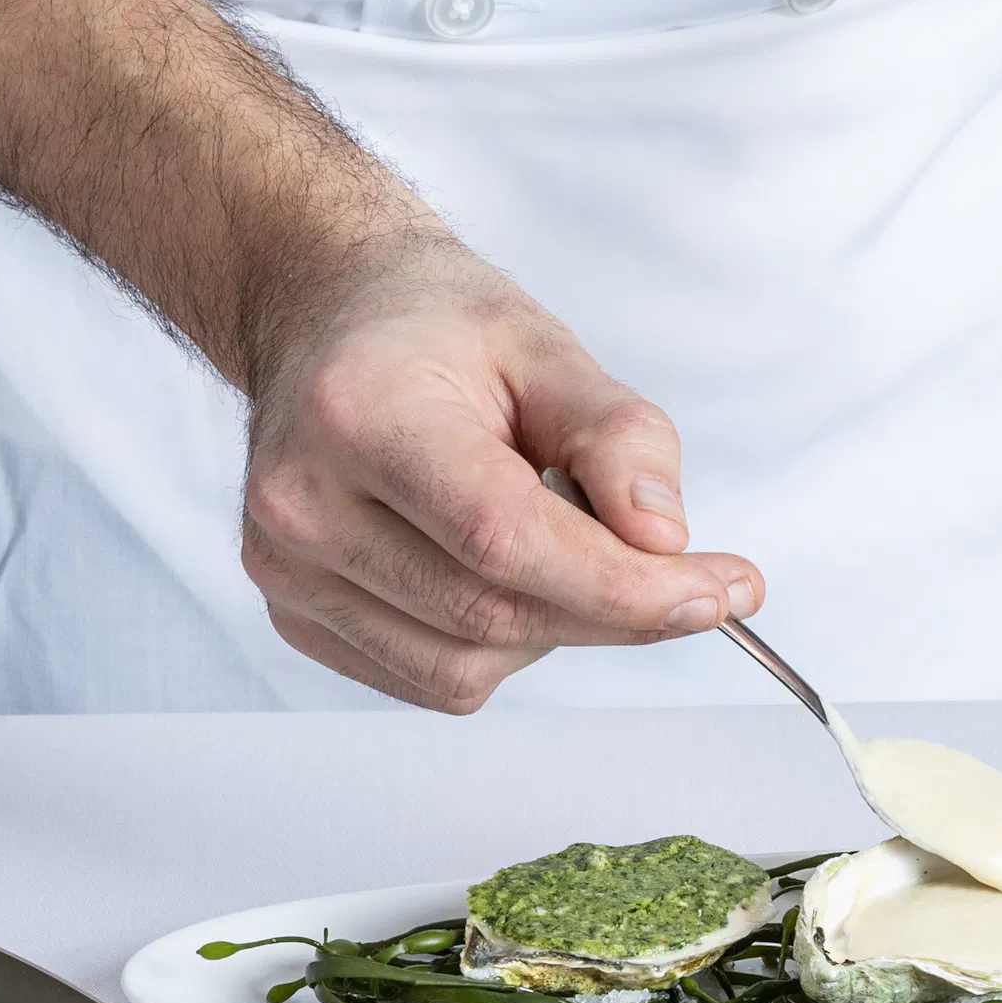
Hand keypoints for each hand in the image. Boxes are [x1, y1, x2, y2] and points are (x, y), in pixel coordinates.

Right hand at [238, 235, 761, 712]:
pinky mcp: (294, 615)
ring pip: (463, 667)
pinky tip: (502, 573)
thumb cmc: (433, 331)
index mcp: (358, 413)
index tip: (715, 593)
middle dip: (614, 612)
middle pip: (490, 614)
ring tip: (563, 547)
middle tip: (693, 584)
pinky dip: (496, 648)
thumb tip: (664, 542)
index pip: (502, 538)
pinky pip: (429, 679)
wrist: (326, 323)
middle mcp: (302, 502)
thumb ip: (619, 438)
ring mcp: (286, 569)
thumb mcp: (546, 346)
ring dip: (553, 630)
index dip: (620, 585)